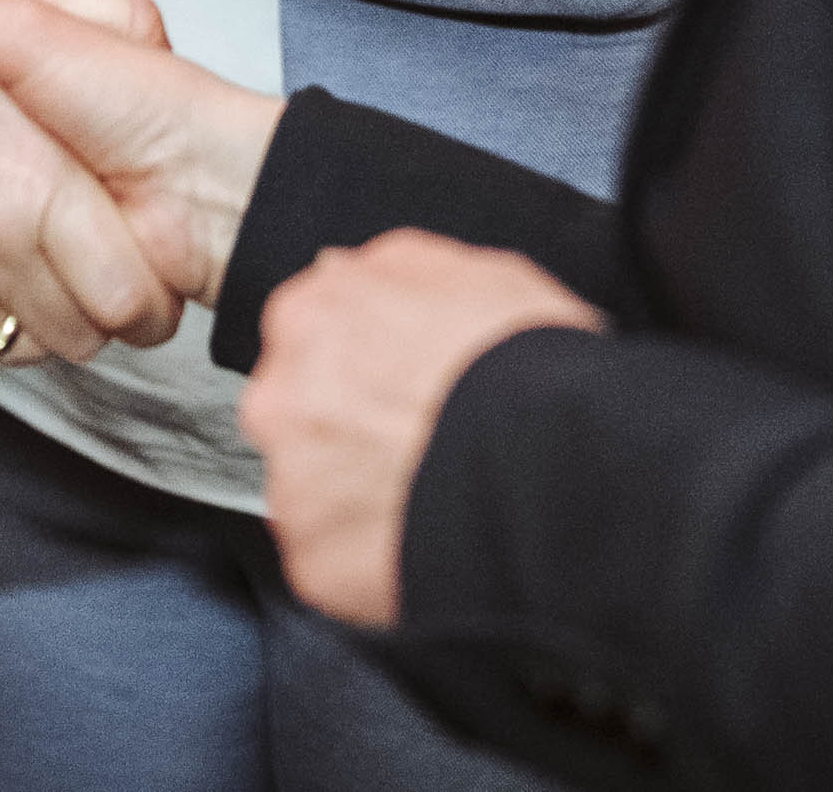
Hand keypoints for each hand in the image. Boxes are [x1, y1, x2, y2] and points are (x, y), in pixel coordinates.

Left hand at [245, 231, 602, 626]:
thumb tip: (349, 274)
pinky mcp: (314, 560)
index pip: (309, 339)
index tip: (400, 390)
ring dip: (362, 498)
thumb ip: (393, 272)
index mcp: (309, 316)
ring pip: (314, 492)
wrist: (554, 460)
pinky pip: (336, 561)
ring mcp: (292, 484)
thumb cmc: (525, 362)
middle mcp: (279, 397)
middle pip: (301, 416)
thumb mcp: (473, 271)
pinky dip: (374, 561)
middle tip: (419, 448)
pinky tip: (428, 543)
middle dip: (349, 433)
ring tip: (435, 500)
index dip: (365, 367)